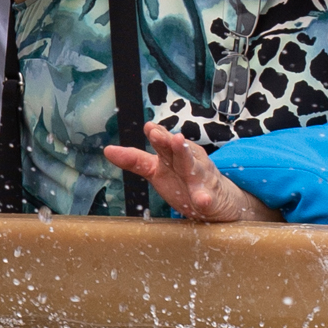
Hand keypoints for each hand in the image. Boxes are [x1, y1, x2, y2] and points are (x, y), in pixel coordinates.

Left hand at [103, 123, 281, 223]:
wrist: (220, 200)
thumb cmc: (184, 181)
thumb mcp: (158, 170)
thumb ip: (135, 160)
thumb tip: (108, 149)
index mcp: (172, 158)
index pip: (161, 147)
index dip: (156, 137)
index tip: (149, 127)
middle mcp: (187, 164)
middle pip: (177, 151)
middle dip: (168, 141)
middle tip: (158, 133)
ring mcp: (201, 179)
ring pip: (193, 167)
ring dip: (186, 156)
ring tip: (179, 143)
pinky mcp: (211, 198)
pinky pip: (208, 198)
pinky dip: (205, 198)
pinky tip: (202, 200)